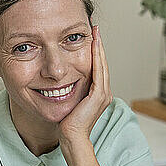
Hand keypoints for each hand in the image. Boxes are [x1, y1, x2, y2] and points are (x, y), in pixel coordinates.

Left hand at [58, 21, 112, 144]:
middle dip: (98, 45)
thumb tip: (60, 82)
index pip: (98, 68)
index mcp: (98, 94)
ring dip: (99, 47)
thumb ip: (70, 91)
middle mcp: (104, 93)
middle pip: (102, 63)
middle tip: (95, 28)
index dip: (95, 52)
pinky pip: (98, 71)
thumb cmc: (67, 124)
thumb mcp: (69, 102)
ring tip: (95, 32)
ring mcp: (103, 94)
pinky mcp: (99, 95)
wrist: (72, 137)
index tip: (90, 37)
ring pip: (102, 65)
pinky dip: (96, 57)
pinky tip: (94, 45)